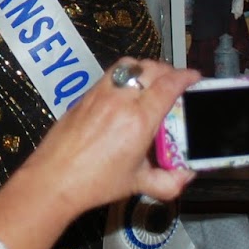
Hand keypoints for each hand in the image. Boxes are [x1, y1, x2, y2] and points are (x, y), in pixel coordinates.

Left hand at [20, 58, 200, 212]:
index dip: (186, 77)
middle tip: (177, 82)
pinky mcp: (85, 95)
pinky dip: (126, 73)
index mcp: (139, 120)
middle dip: (169, 70)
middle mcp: (120, 100)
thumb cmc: (95, 182)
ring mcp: (100, 94)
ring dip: (147, 68)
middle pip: (151, 68)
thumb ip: (170, 181)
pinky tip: (128, 90)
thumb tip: (187, 174)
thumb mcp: (139, 184)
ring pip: (130, 65)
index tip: (195, 77)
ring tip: (154, 81)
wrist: (54, 178)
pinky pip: (111, 73)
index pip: (168, 85)